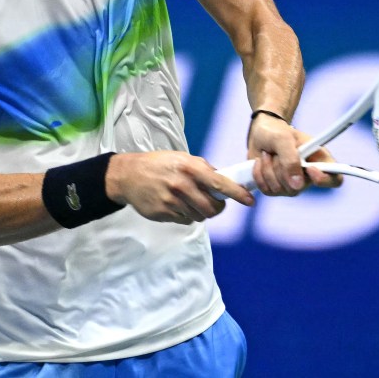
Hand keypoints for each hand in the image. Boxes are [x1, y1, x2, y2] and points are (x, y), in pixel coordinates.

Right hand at [105, 151, 255, 224]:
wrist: (128, 175)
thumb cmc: (159, 164)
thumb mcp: (182, 158)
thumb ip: (203, 169)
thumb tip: (224, 181)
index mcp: (189, 167)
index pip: (220, 184)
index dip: (238, 194)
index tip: (250, 201)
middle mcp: (182, 184)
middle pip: (212, 208)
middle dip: (217, 208)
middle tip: (214, 204)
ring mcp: (172, 201)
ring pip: (199, 216)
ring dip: (199, 211)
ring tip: (188, 200)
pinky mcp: (164, 213)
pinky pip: (185, 220)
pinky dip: (186, 215)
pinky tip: (176, 204)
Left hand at [248, 114, 342, 195]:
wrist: (260, 133)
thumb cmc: (276, 131)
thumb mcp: (283, 138)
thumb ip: (290, 159)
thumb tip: (297, 185)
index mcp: (320, 161)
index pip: (335, 180)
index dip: (324, 180)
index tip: (309, 168)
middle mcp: (308, 177)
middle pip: (298, 188)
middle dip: (281, 168)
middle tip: (277, 151)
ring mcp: (292, 185)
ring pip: (280, 189)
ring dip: (268, 169)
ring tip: (268, 153)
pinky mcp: (276, 188)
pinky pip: (267, 190)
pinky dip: (259, 175)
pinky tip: (260, 162)